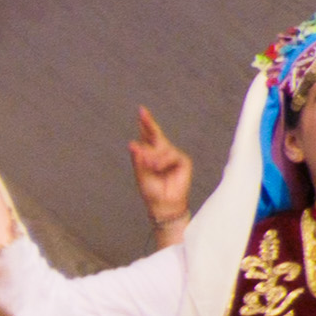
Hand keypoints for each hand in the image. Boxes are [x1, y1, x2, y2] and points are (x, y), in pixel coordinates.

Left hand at [126, 107, 191, 231]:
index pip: (147, 137)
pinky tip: (158, 168)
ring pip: (161, 147)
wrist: (163, 204)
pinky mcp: (183, 161)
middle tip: (142, 112)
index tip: (141, 111)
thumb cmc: (151, 191)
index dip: (145, 124)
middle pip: (156, 134)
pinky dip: (163, 160)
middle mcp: (161, 152)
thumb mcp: (140, 174)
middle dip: (149, 123)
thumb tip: (132, 144)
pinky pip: (171, 154)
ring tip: (150, 167)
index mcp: (149, 154)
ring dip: (153, 156)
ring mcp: (172, 155)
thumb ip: (138, 160)